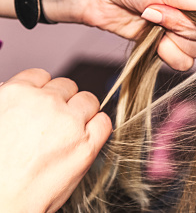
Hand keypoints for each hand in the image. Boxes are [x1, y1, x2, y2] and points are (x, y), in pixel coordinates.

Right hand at [0, 69, 111, 212]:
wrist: (0, 203)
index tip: (43, 103)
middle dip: (63, 101)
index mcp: (16, 94)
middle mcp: (45, 103)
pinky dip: (99, 127)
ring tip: (70, 131)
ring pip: (89, 100)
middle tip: (56, 122)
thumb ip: (8, 101)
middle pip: (68, 87)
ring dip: (83, 112)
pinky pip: (104, 122)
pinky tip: (87, 138)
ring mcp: (69, 122)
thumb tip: (15, 90)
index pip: (41, 76)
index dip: (43, 91)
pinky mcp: (87, 144)